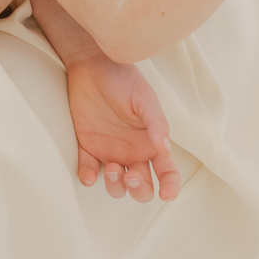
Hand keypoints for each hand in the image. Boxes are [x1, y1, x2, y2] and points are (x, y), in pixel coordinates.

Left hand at [65, 52, 180, 203]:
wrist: (91, 64)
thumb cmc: (124, 79)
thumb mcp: (145, 99)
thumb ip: (156, 123)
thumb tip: (166, 151)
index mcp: (151, 143)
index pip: (167, 172)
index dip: (170, 187)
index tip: (166, 194)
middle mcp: (133, 152)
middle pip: (141, 186)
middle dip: (138, 189)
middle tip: (130, 176)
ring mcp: (110, 152)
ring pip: (117, 185)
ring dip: (115, 186)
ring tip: (110, 169)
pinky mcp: (88, 147)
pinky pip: (88, 170)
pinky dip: (88, 178)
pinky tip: (88, 174)